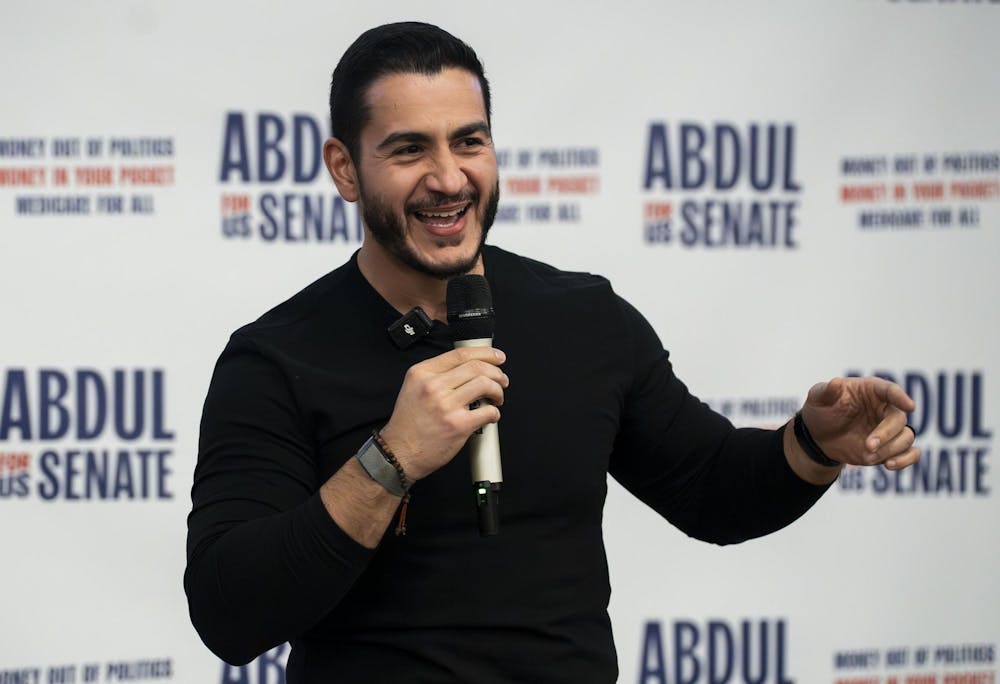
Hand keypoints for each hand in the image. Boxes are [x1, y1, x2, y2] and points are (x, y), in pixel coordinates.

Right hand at [379, 347, 508, 480]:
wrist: (399, 453)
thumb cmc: (408, 424)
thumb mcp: (414, 388)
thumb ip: (437, 375)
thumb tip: (469, 368)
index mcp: (422, 373)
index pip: (460, 354)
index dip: (485, 353)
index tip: (497, 357)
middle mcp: (433, 386)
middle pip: (477, 367)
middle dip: (496, 372)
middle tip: (501, 380)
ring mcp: (446, 405)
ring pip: (485, 384)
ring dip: (498, 391)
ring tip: (496, 398)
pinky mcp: (458, 425)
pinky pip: (488, 411)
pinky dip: (494, 413)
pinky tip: (490, 415)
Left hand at [801, 376, 918, 469]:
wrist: (818, 436)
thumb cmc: (821, 410)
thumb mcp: (817, 397)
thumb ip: (826, 391)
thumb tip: (835, 383)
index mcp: (871, 390)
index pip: (890, 390)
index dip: (901, 397)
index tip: (910, 407)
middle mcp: (885, 408)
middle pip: (898, 418)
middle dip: (886, 434)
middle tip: (868, 446)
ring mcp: (889, 429)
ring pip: (906, 437)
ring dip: (891, 449)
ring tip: (868, 457)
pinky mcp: (890, 447)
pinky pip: (911, 453)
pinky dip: (906, 460)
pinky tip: (889, 465)